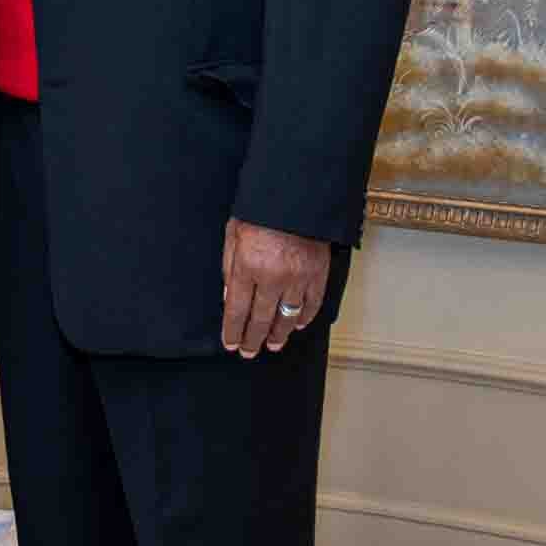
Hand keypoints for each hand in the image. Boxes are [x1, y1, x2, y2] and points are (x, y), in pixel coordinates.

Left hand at [221, 217, 330, 358]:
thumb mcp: (233, 233)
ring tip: (273, 344)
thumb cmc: (260, 211)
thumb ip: (229, 266)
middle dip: (253, 339)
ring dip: (279, 334)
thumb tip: (227, 297)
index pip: (236, 310)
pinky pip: (312, 304)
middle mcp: (272, 277)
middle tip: (249, 352)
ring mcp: (297, 278)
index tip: (231, 344)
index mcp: (247, 266)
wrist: (296, 194)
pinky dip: (304, 318)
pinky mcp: (317, 274)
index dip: (233, 331)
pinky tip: (297, 325)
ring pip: (287, 317)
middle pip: (261, 319)